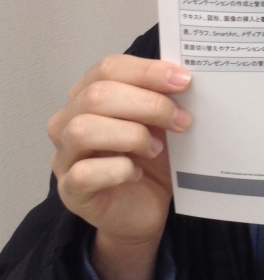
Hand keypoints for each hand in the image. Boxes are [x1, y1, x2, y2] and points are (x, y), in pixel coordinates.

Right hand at [48, 55, 191, 279]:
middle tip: (182, 121)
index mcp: (88, 95)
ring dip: (131, 135)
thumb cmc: (150, 161)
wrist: (144, 210)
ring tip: (156, 148)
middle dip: (148, 104)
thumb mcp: (161, 124)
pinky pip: (84, 173)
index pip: (108, 68)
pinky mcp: (70, 191)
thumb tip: (183, 78)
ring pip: (84, 129)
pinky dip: (118, 170)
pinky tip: (137, 172)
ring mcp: (64, 157)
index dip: (147, 71)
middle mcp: (68, 121)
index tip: (183, 80)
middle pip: (97, 96)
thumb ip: (163, 99)